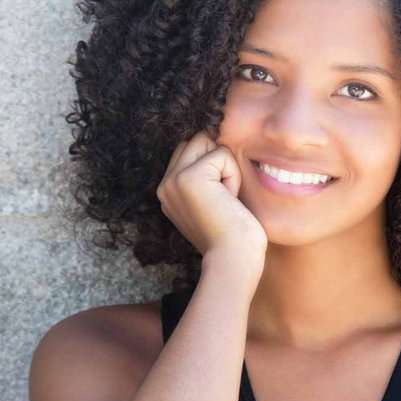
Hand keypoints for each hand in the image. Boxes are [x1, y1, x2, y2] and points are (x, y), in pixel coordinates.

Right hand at [156, 130, 266, 291]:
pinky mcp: (189, 177)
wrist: (233, 260)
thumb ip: (208, 176)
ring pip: (208, 143)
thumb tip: (217, 142)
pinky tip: (229, 201)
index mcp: (168, 191)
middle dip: (220, 162)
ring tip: (226, 198)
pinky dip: (234, 176)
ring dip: (227, 168)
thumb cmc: (234, 236)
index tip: (221, 199)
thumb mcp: (215, 202)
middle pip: (197, 140)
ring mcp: (174, 180)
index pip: (190, 150)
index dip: (215, 165)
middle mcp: (165, 184)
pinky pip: (222, 154)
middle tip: (225, 199)